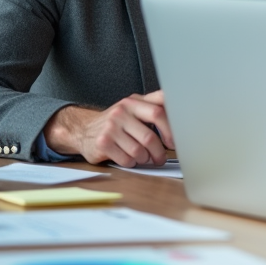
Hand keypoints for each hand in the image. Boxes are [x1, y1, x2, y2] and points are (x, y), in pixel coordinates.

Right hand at [43, 91, 174, 166]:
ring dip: (145, 159)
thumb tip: (182, 110)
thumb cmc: (116, 121)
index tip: (174, 141)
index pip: (159, 111)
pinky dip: (131, 163)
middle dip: (159, 151)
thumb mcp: (134, 106)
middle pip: (150, 136)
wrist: (83, 129)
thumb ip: (154, 105)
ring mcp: (110, 127)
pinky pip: (126, 159)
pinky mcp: (103, 143)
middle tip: (161, 157)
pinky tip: (129, 158)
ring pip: (139, 151)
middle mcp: (121, 112)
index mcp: (134, 101)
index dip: (171, 128)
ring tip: (144, 157)